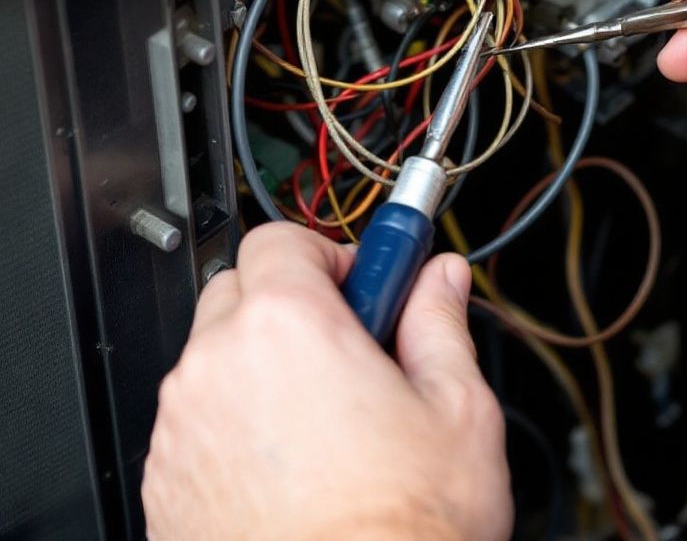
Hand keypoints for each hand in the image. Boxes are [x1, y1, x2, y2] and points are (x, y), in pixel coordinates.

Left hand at [143, 223, 511, 540]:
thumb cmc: (402, 532)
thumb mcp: (456, 409)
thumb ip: (440, 322)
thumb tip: (441, 280)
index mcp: (288, 328)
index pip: (283, 239)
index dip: (331, 253)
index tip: (364, 280)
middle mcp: (219, 368)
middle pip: (242, 289)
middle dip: (294, 301)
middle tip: (351, 342)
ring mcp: (183, 431)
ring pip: (217, 358)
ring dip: (263, 363)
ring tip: (328, 415)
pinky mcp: (167, 487)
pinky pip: (198, 422)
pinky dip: (236, 422)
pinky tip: (293, 465)